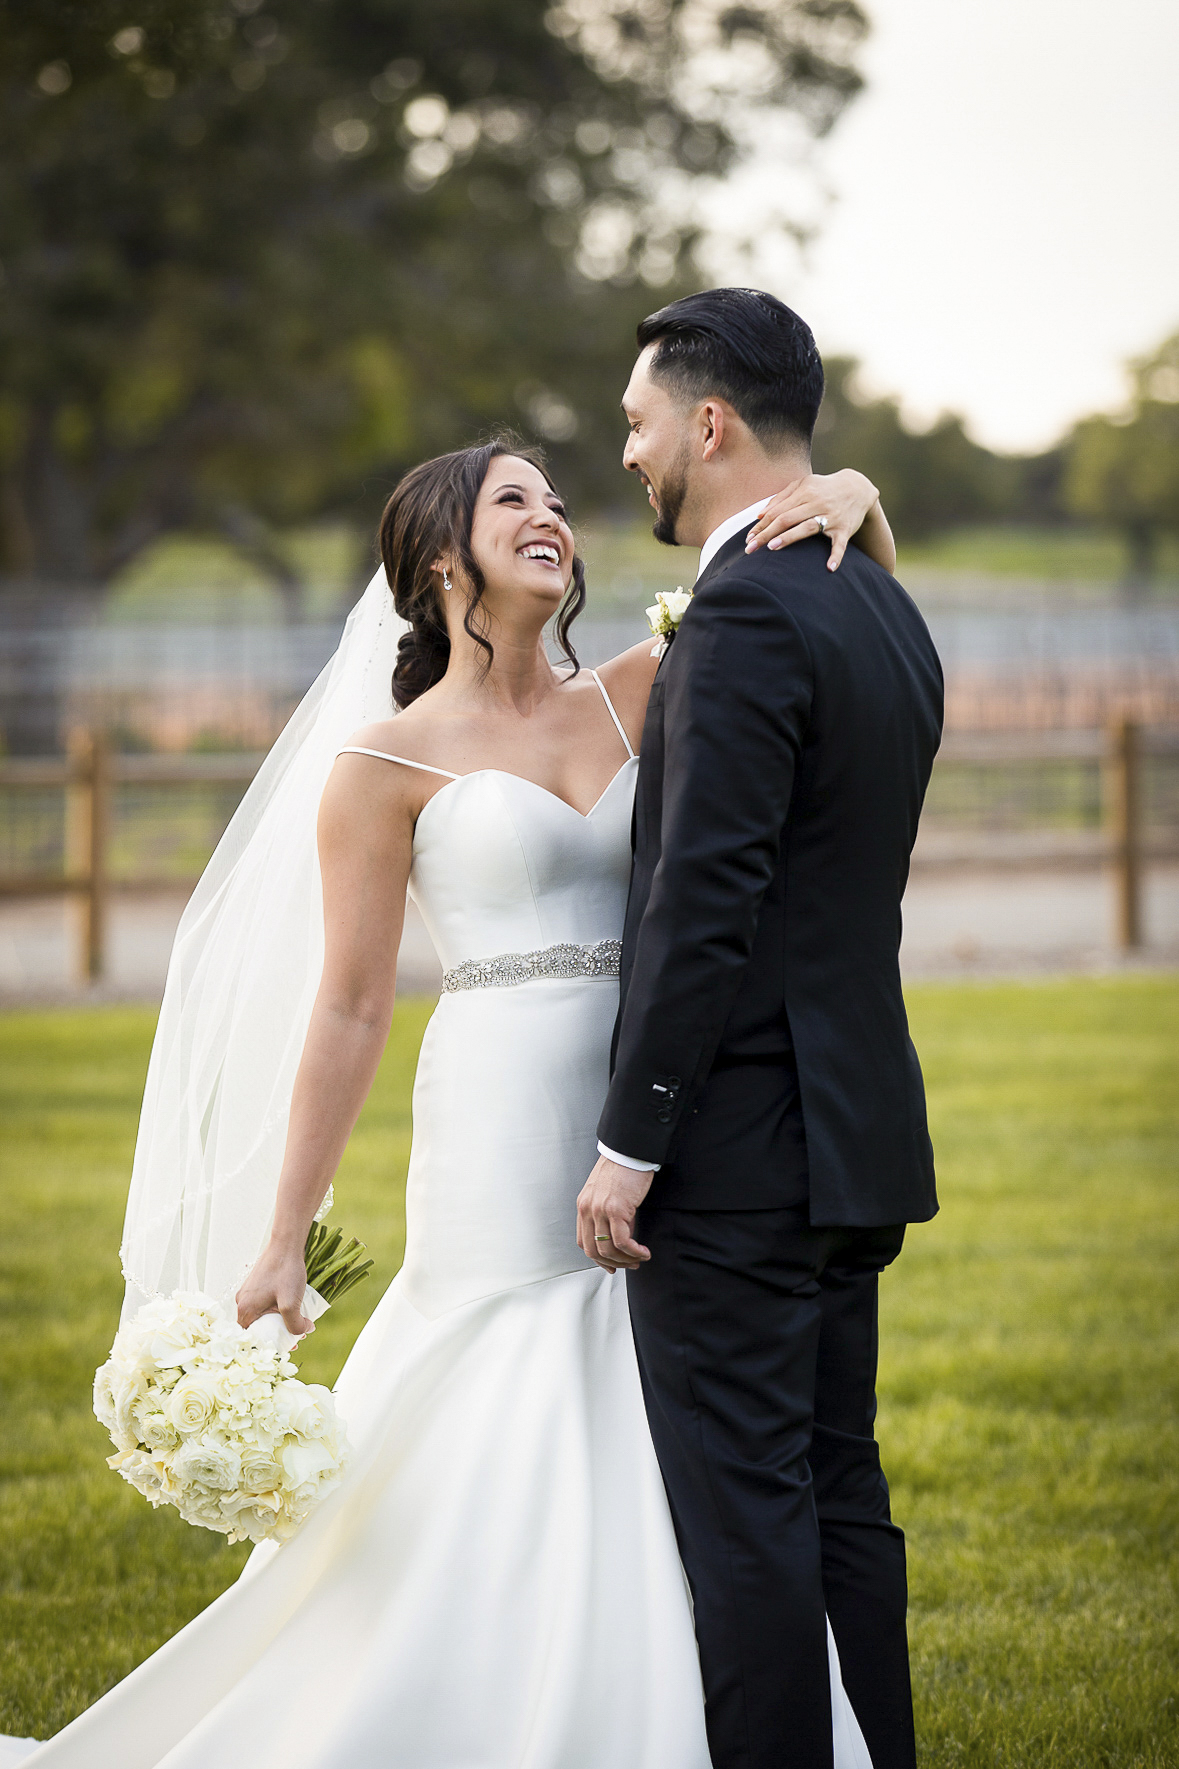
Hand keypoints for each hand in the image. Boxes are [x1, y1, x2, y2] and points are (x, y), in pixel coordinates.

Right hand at [236, 1241, 313, 1337]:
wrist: (286, 1244)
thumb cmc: (286, 1272)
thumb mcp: (290, 1303)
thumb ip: (295, 1323)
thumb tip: (303, 1331)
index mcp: (245, 1310)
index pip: (252, 1338)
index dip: (270, 1345)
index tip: (287, 1346)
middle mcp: (242, 1302)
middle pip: (257, 1327)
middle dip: (276, 1334)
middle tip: (296, 1336)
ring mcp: (248, 1293)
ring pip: (262, 1315)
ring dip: (278, 1321)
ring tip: (296, 1321)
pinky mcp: (256, 1285)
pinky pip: (263, 1304)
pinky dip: (276, 1310)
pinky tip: (290, 1307)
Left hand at [576, 1157, 654, 1271]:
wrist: (630, 1151)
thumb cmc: (622, 1168)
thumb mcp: (606, 1192)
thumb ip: (607, 1212)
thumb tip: (620, 1234)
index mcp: (583, 1205)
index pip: (584, 1242)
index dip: (598, 1258)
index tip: (612, 1264)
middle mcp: (588, 1209)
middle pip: (593, 1250)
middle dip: (613, 1263)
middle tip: (630, 1265)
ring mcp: (600, 1210)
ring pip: (608, 1249)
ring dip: (626, 1259)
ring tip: (640, 1258)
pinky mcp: (616, 1209)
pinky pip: (622, 1241)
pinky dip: (634, 1251)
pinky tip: (644, 1251)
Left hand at [745, 469, 881, 571]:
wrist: (858, 488)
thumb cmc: (824, 488)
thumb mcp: (804, 485)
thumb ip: (781, 497)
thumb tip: (760, 514)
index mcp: (804, 492)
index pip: (777, 511)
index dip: (761, 525)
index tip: (748, 539)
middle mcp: (817, 503)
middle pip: (787, 519)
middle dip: (766, 534)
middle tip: (750, 549)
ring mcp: (831, 516)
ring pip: (807, 527)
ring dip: (790, 538)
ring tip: (773, 548)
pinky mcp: (845, 528)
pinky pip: (840, 544)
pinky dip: (836, 555)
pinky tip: (830, 567)